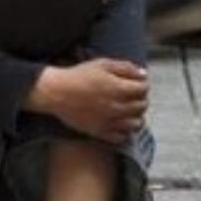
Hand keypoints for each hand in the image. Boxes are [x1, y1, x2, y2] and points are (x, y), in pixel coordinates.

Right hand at [27, 59, 149, 145]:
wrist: (57, 93)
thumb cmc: (79, 76)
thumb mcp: (102, 64)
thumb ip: (125, 68)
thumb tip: (142, 75)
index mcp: (119, 89)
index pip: (143, 89)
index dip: (142, 84)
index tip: (137, 83)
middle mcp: (117, 107)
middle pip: (142, 106)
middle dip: (141, 99)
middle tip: (133, 95)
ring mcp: (110, 122)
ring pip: (136, 124)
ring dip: (136, 116)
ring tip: (129, 110)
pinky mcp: (100, 132)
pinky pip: (121, 137)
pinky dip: (124, 130)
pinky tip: (119, 122)